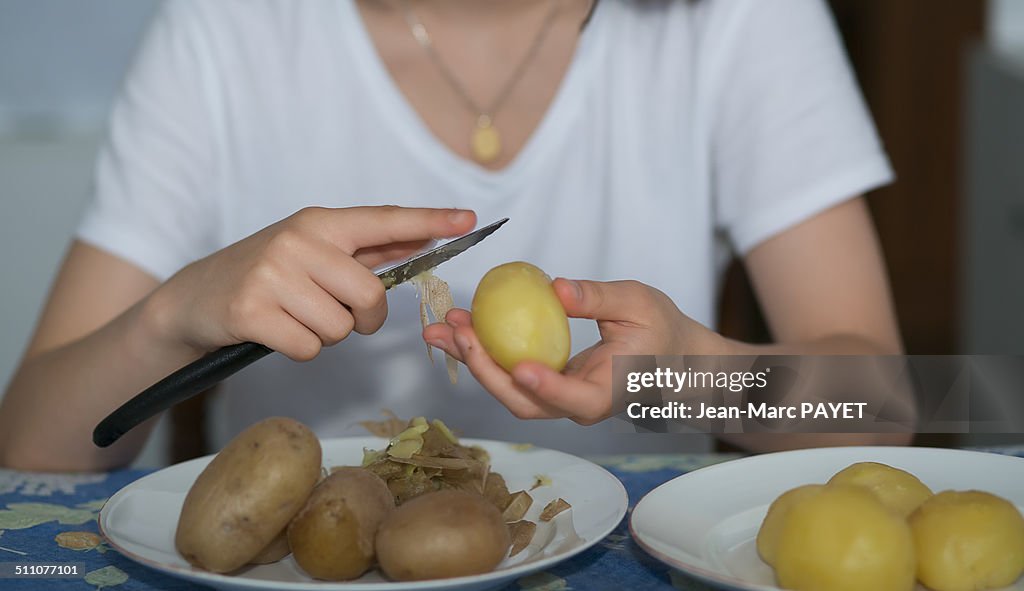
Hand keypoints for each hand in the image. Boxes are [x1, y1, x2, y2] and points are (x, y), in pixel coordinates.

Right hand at [146, 206, 475, 360]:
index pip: (384, 219)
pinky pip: (308, 348)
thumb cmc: (266, 276)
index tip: (470, 219)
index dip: (430, 220)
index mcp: (319, 223)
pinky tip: (276, 331)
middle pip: (370, 296)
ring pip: (340, 328)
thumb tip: (424, 237)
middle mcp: (298, 242)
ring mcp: (272, 275)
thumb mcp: (313, 252)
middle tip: (338, 316)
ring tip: (295, 317)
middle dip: (363, 319)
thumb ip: (366, 249)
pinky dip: (299, 350)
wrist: (194, 299)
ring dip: (326, 335)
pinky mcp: (251, 311)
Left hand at [423, 278, 726, 424]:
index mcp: (604, 393)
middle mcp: (575, 405)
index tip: (520, 365)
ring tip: (441, 330)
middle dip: (484, 369)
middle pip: (523, 401)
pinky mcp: (546, 384)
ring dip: (473, 361)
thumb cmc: (661, 330)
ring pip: (509, 391)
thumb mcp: (638, 303)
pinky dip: (483, 353)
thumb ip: (599, 298)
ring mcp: (557, 398)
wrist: (670, 356)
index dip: (544, 386)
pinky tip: (459, 329)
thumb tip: (558, 289)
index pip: (571, 399)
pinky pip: (510, 374)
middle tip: (456, 333)